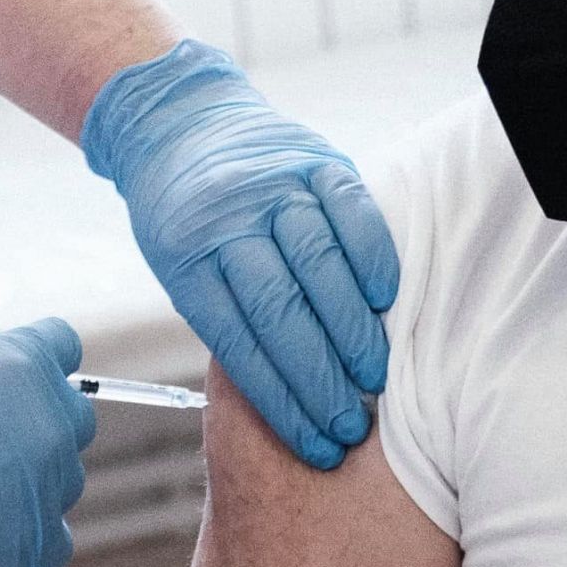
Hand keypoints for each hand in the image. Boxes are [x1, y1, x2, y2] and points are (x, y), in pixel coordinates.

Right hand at [0, 306, 95, 566]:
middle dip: (36, 424)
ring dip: (28, 483)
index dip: (30, 361)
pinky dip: (22, 537)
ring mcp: (50, 486)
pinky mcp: (41, 546)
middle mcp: (50, 420)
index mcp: (21, 363)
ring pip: (63, 478)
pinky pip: (53, 537)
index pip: (61, 346)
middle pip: (73, 415)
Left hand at [82, 40, 398, 469]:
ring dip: (352, 330)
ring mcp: (272, 186)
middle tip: (350, 426)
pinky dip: (373, 257)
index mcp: (186, 259)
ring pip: (319, 265)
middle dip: (319, 380)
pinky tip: (387, 300)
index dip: (281, 403)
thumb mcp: (180, 268)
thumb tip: (288, 397)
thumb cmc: (183, 217)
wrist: (179, 122)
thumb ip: (227, 317)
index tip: (315, 444)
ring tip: (373, 378)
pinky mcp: (314, 159)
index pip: (239, 346)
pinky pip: (352, 212)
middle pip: (280, 312)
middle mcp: (227, 220)